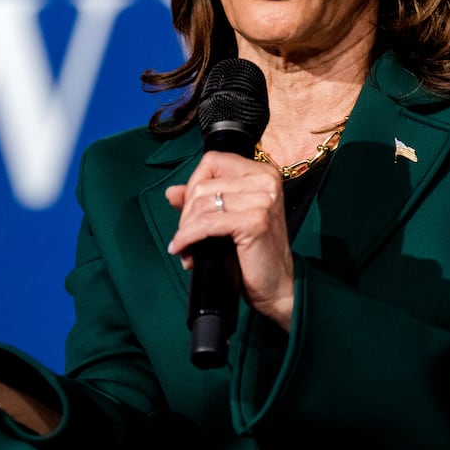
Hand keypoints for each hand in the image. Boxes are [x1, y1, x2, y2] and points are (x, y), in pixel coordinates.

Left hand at [165, 152, 295, 328]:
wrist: (277, 287)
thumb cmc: (254, 254)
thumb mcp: (227, 220)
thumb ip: (202, 202)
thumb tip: (171, 192)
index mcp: (262, 173)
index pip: (212, 161)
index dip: (193, 185)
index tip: (188, 212)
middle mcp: (265, 180)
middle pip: (203, 184)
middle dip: (186, 213)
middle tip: (184, 237)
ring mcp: (262, 200)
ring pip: (202, 204)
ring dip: (186, 229)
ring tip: (185, 249)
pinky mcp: (255, 221)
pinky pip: (207, 223)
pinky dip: (189, 237)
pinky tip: (183, 249)